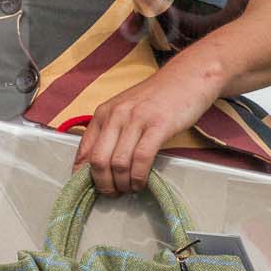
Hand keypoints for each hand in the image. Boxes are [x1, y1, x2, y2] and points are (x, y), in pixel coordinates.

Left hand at [73, 58, 223, 194]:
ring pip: (118, 163)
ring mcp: (136, 120)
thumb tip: (98, 162)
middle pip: (98, 161)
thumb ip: (111, 131)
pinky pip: (141, 158)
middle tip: (112, 194)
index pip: (84, 150)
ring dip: (122, 184)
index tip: (89, 189)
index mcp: (104, 113)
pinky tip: (141, 183)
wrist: (188, 77)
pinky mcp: (158, 126)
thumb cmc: (158, 97)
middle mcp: (115, 115)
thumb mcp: (126, 110)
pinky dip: (139, 177)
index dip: (83, 175)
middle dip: (103, 184)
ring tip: (128, 190)